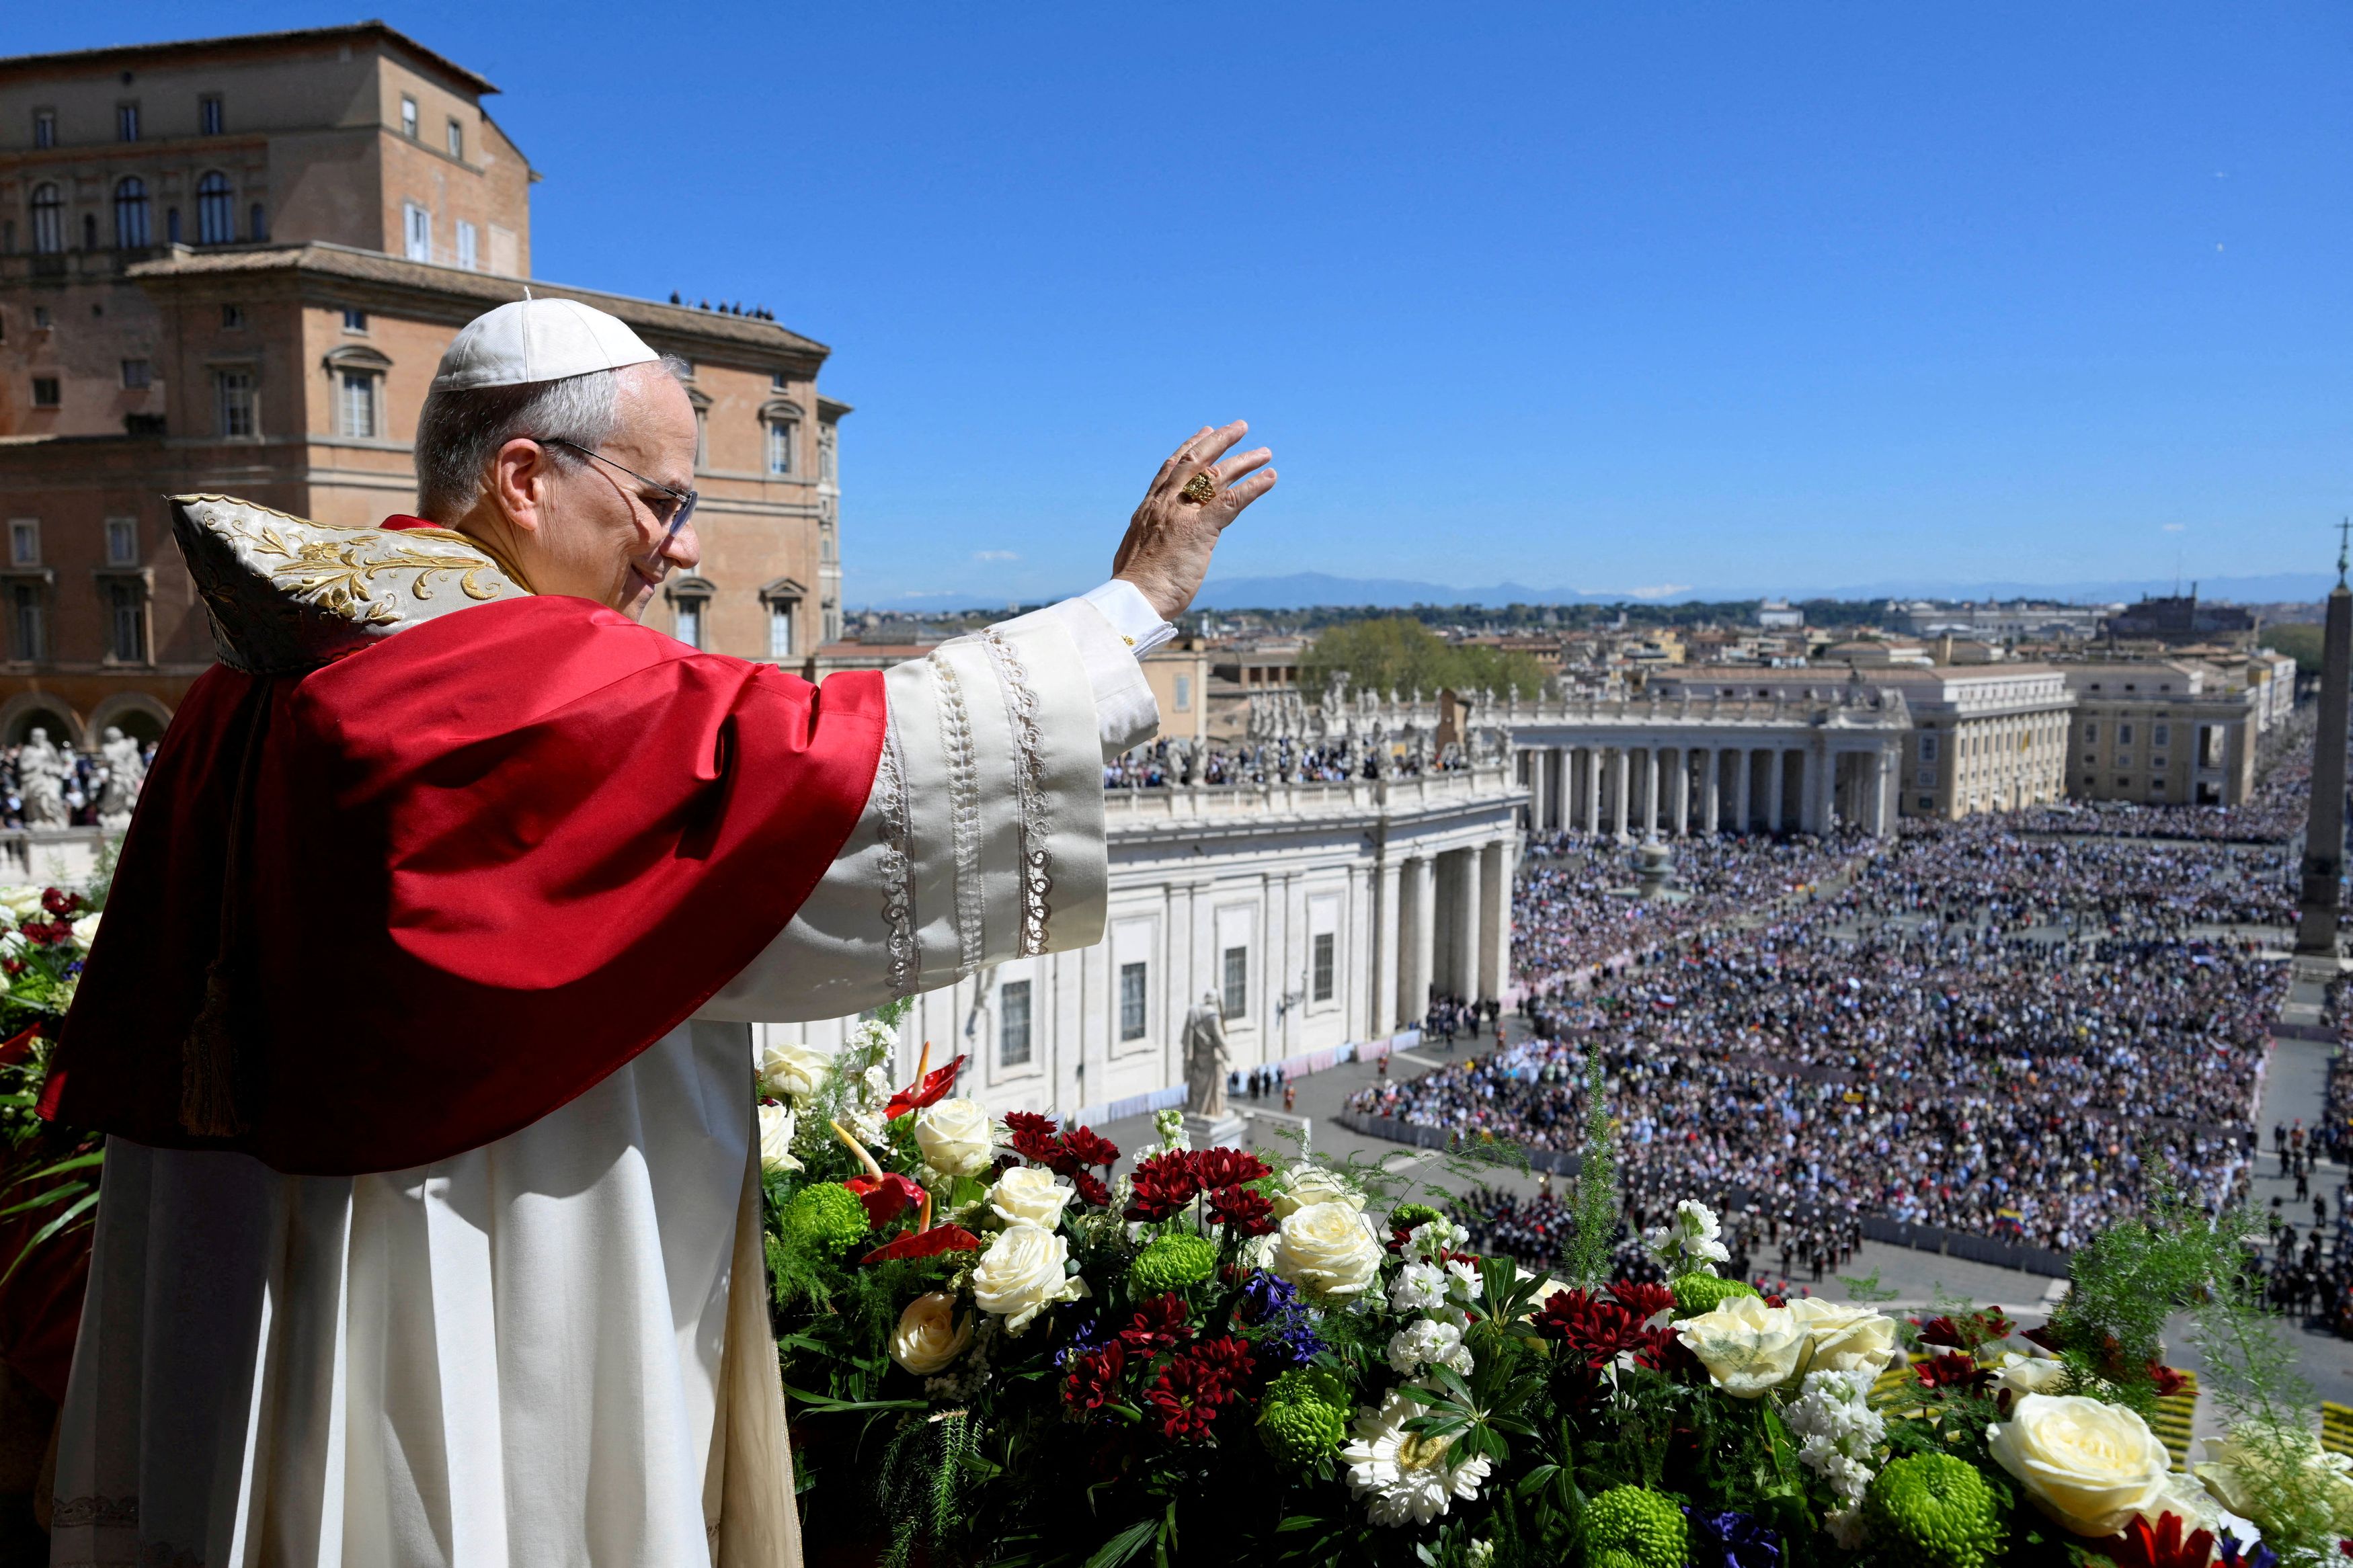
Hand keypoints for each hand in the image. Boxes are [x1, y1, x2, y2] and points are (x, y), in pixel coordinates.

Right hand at [1112, 421, 1274, 620]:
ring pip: (1216, 476)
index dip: (1190, 447)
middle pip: (1195, 461)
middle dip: (1219, 440)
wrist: (1133, 599)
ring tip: (1265, 453)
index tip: (1204, 432)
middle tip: (1239, 427)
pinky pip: (1232, 501)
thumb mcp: (1135, 551)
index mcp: (1149, 508)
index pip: (1170, 467)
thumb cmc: (1134, 586)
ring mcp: (1182, 515)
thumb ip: (1147, 538)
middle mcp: (1165, 503)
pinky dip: (1253, 487)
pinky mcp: (1201, 531)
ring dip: (1243, 461)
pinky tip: (1270, 477)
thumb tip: (1149, 544)